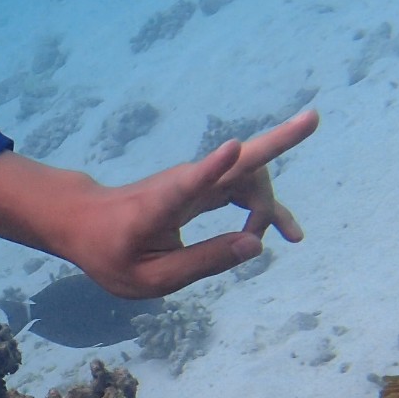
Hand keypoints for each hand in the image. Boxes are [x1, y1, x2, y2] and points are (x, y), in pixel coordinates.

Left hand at [0, 108, 318, 298]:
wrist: (85, 222)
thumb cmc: (110, 253)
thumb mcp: (150, 279)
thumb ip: (202, 264)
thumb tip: (255, 247)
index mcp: (161, 207)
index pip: (189, 184)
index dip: (212, 168)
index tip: (233, 148)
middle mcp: (183, 184)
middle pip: (238, 161)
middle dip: (278, 142)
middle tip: (314, 118)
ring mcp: (195, 181)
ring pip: (248, 177)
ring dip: (273, 205)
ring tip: (292, 238)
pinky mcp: (201, 186)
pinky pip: (242, 189)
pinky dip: (263, 210)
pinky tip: (281, 233)